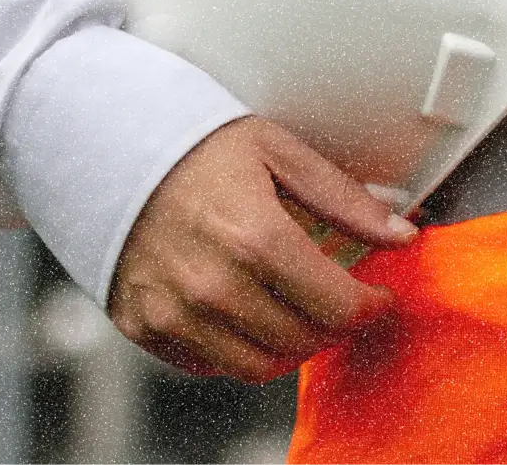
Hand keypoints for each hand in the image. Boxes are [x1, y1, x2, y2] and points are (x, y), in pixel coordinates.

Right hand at [108, 116, 417, 382]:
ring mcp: (175, 311)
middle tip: (337, 297)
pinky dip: (237, 346)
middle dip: (334, 324)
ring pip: (259, 365)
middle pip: (304, 340)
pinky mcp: (145, 324)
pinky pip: (209, 363)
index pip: (339, 307)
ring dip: (291, 343)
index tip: (376, 296)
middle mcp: (214, 285)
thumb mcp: (277, 151)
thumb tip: (400, 234)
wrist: (106, 144)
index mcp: (255, 237)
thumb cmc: (193, 142)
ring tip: (293, 305)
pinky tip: (244, 307)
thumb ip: (343, 199)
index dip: (371, 306)